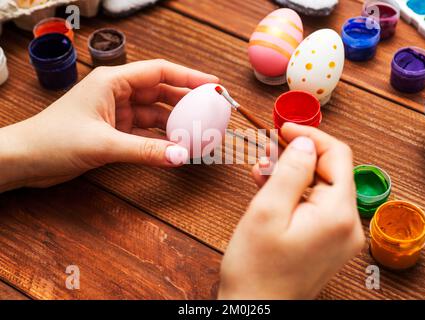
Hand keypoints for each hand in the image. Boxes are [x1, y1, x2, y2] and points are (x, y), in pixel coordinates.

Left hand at [0, 60, 217, 191]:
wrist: (25, 160)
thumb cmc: (54, 140)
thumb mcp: (103, 144)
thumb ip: (145, 151)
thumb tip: (182, 157)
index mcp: (113, 81)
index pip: (160, 71)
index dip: (189, 76)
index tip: (212, 85)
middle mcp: (118, 93)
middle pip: (162, 92)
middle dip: (187, 102)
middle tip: (211, 112)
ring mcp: (117, 113)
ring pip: (156, 114)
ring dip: (176, 124)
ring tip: (199, 133)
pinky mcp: (115, 131)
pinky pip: (146, 133)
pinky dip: (162, 140)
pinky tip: (177, 147)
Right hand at [219, 123, 364, 298]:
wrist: (255, 309)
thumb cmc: (256, 268)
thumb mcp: (267, 210)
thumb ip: (291, 170)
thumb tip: (305, 141)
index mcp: (338, 214)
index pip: (337, 155)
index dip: (310, 136)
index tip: (284, 128)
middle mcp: (348, 225)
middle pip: (329, 172)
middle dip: (297, 157)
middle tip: (266, 151)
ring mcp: (340, 236)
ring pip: (319, 189)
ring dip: (292, 176)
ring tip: (261, 173)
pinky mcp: (328, 243)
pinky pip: (316, 208)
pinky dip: (295, 195)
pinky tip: (270, 191)